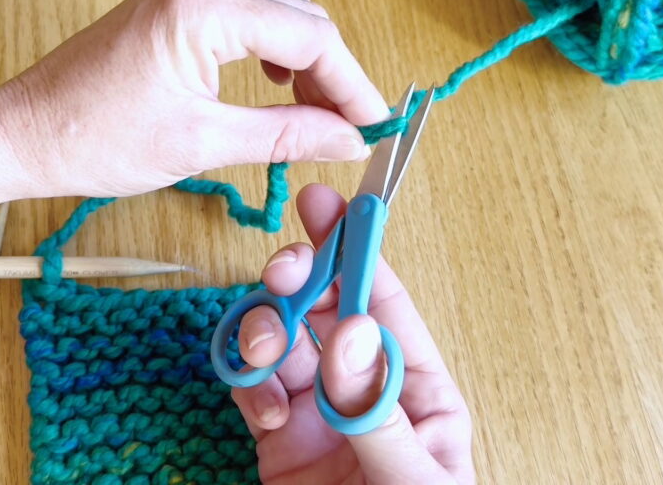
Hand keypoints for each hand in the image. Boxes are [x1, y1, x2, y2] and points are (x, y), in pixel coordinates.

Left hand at [0, 0, 389, 197]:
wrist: (26, 134)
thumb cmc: (93, 138)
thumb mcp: (201, 144)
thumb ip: (285, 136)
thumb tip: (348, 139)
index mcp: (202, 10)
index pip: (310, 37)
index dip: (351, 85)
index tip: (373, 126)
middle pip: (300, 17)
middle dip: (334, 72)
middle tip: (350, 128)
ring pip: (276, 9)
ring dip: (306, 59)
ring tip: (317, 113)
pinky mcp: (172, 9)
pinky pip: (244, 14)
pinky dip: (273, 49)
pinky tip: (276, 87)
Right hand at [231, 184, 474, 483]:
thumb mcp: (415, 482)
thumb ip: (378, 413)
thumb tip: (353, 334)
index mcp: (415, 389)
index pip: (384, 304)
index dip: (357, 249)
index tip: (328, 205)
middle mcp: (361, 389)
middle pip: (322, 309)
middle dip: (299, 281)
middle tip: (283, 273)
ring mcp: (315, 412)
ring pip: (279, 340)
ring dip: (265, 329)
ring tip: (267, 354)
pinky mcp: (275, 438)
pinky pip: (251, 387)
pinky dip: (247, 383)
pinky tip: (262, 407)